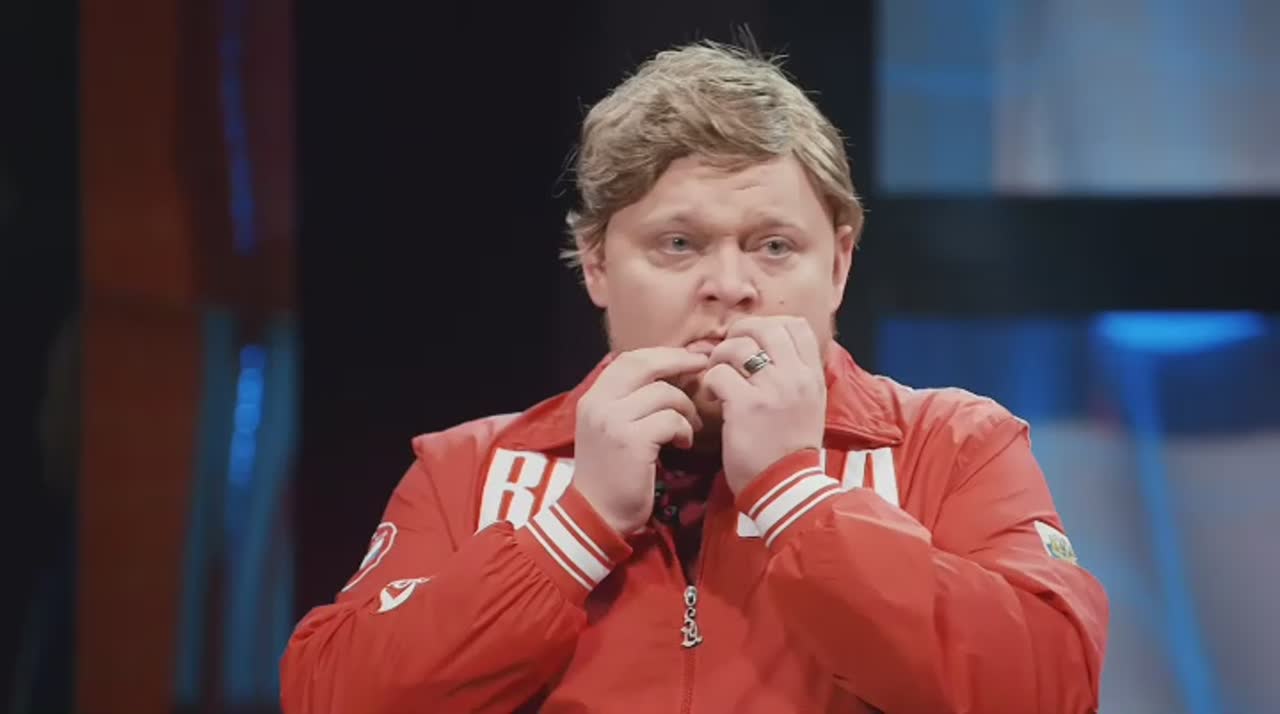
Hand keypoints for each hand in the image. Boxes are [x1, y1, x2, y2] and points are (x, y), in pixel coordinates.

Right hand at [573, 347, 708, 534]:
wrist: (597, 515)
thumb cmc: (611, 474)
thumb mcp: (609, 430)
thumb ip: (628, 402)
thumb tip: (668, 374)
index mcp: (592, 398)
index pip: (628, 359)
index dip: (661, 354)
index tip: (687, 358)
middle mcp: (599, 404)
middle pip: (644, 364)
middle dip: (678, 362)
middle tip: (703, 367)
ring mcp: (613, 421)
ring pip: (664, 394)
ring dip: (686, 407)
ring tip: (691, 426)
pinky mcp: (632, 441)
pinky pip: (671, 420)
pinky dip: (685, 430)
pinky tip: (683, 444)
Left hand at [702, 316, 825, 493]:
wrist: (785, 487)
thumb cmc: (790, 450)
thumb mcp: (808, 406)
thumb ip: (795, 377)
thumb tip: (770, 352)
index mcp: (812, 376)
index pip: (796, 326)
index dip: (769, 325)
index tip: (754, 342)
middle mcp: (796, 377)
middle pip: (765, 328)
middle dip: (739, 334)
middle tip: (728, 354)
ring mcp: (772, 389)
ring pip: (738, 346)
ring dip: (720, 358)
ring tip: (718, 378)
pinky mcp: (746, 405)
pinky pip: (719, 374)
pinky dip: (709, 383)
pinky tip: (713, 398)